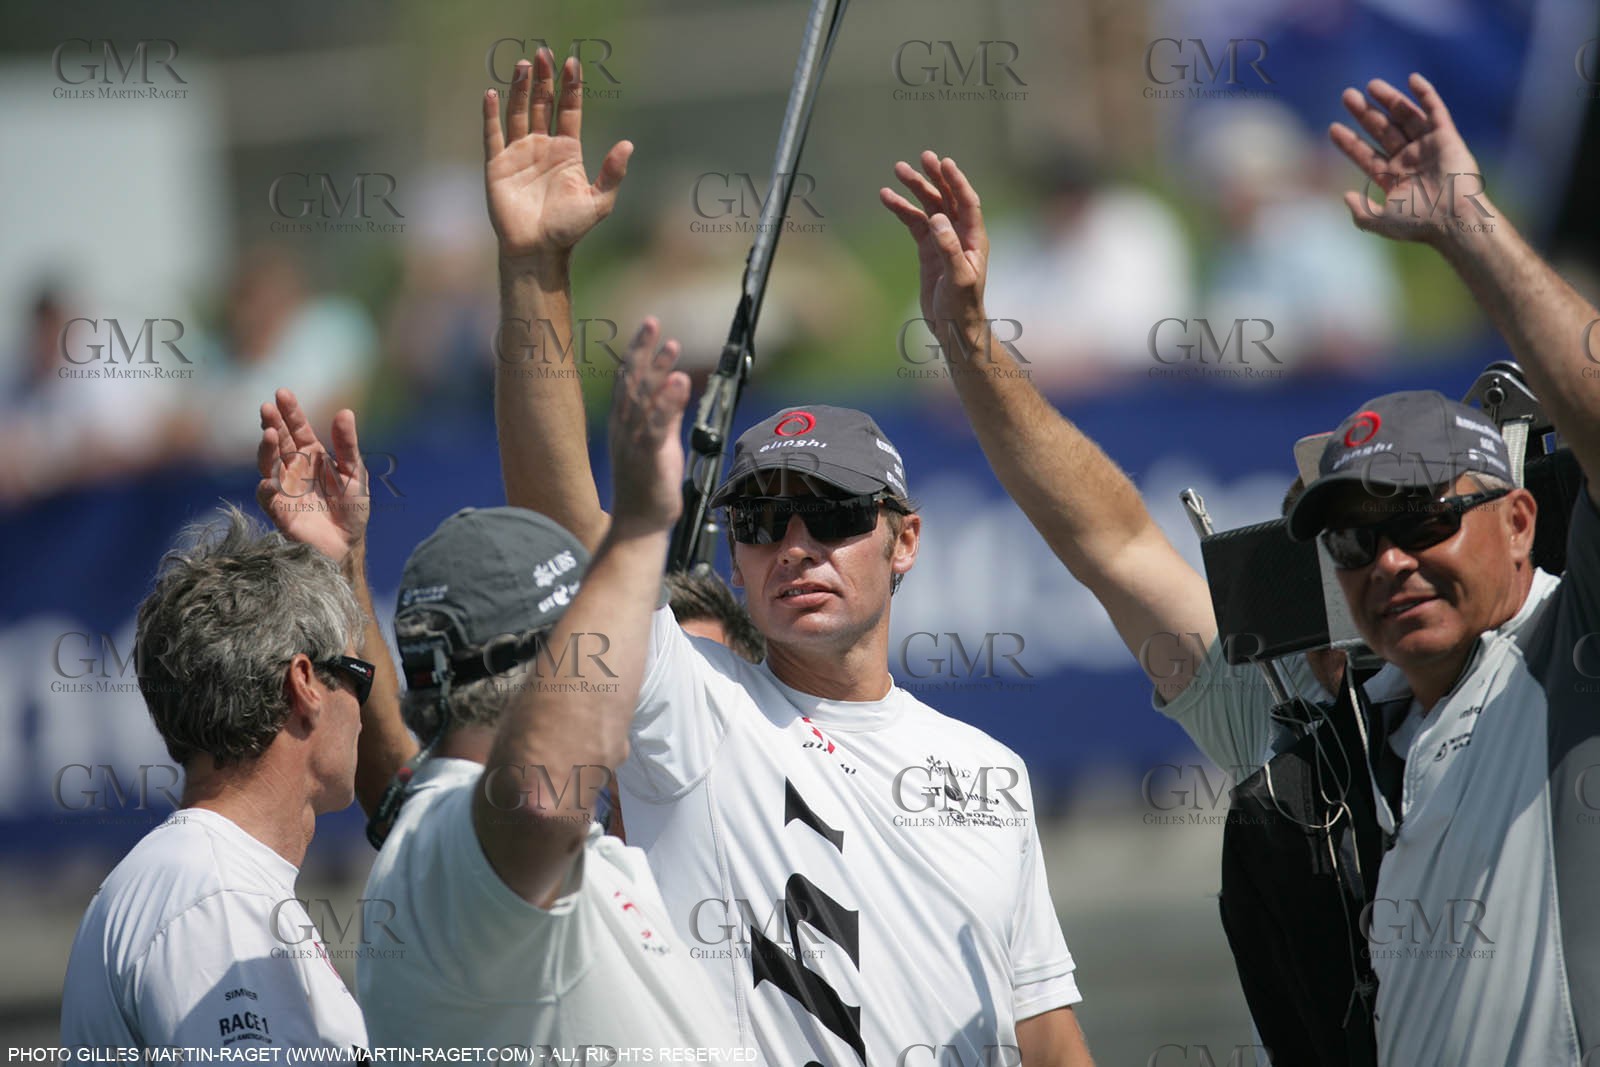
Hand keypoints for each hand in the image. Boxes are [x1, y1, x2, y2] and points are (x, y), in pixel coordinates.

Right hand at [255, 388, 368, 563]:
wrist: (349, 542)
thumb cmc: (351, 507)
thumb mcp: (354, 472)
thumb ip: (347, 445)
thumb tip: (345, 411)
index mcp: (311, 456)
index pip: (297, 428)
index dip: (290, 412)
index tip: (282, 393)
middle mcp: (293, 469)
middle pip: (279, 442)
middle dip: (273, 424)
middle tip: (268, 407)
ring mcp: (284, 489)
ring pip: (268, 465)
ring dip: (267, 450)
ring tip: (270, 434)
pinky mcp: (281, 513)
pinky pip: (269, 500)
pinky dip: (267, 489)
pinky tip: (268, 480)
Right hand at [484, 50, 631, 260]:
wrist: (538, 250)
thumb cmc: (569, 230)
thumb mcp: (598, 202)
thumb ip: (612, 173)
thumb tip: (628, 144)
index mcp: (567, 152)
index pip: (569, 110)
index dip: (571, 87)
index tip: (572, 63)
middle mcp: (542, 147)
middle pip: (542, 104)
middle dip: (544, 79)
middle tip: (543, 53)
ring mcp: (519, 154)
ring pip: (518, 112)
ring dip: (519, 88)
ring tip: (523, 65)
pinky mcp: (497, 165)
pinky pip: (493, 134)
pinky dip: (491, 114)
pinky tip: (493, 93)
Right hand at [606, 319, 688, 533]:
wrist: (639, 523)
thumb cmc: (648, 484)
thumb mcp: (660, 441)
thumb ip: (667, 412)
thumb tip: (676, 384)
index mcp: (625, 422)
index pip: (629, 379)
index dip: (638, 351)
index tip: (649, 327)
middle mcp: (625, 427)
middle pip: (632, 381)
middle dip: (643, 350)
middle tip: (653, 322)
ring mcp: (633, 441)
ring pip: (643, 399)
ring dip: (658, 370)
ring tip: (672, 345)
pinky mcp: (647, 456)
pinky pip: (656, 425)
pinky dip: (667, 402)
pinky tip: (680, 382)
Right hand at [880, 151, 989, 342]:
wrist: (953, 327)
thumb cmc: (963, 306)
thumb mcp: (959, 278)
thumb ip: (949, 248)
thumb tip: (937, 218)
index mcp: (974, 238)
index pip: (967, 201)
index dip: (957, 181)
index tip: (944, 163)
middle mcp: (960, 234)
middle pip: (947, 197)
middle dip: (935, 177)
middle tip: (922, 157)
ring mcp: (943, 240)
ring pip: (929, 207)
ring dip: (915, 189)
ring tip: (897, 171)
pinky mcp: (928, 250)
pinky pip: (914, 223)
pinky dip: (902, 210)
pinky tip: (887, 198)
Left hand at [1330, 73, 1489, 245]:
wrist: (1453, 218)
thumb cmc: (1418, 224)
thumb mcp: (1379, 221)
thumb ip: (1360, 211)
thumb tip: (1345, 196)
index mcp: (1393, 179)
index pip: (1366, 156)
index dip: (1350, 143)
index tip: (1332, 128)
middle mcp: (1410, 160)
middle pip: (1382, 131)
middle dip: (1365, 114)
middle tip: (1346, 96)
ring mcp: (1428, 147)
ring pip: (1405, 117)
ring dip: (1389, 100)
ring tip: (1370, 85)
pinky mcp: (1447, 137)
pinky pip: (1436, 111)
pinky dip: (1426, 94)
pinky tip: (1412, 79)